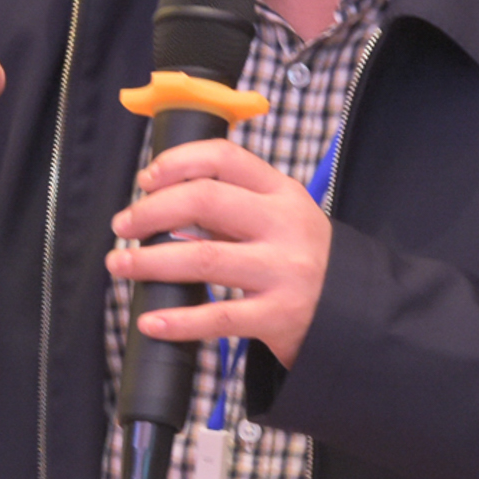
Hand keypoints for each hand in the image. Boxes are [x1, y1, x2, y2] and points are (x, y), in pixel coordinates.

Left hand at [105, 139, 331, 366]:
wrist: (359, 313)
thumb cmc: (305, 259)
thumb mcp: (280, 219)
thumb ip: (230, 209)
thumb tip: (159, 203)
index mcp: (282, 192)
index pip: (225, 157)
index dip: (178, 162)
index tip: (146, 178)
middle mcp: (283, 225)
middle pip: (205, 201)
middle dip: (152, 211)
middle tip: (123, 225)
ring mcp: (282, 271)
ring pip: (203, 258)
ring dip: (150, 262)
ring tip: (120, 265)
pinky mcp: (278, 315)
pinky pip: (217, 318)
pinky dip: (177, 320)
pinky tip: (149, 320)